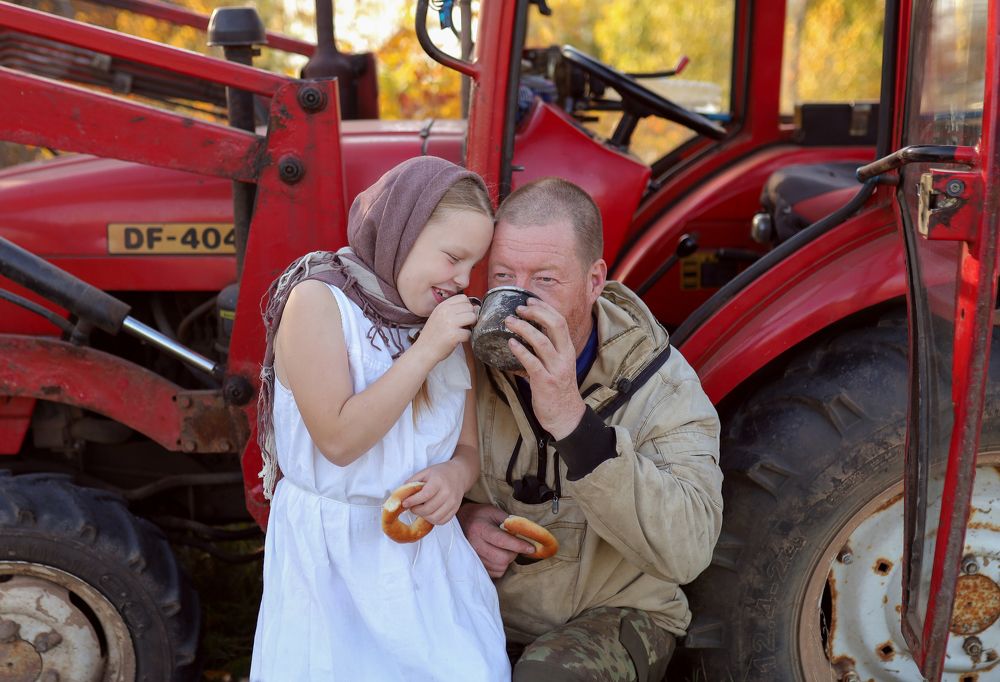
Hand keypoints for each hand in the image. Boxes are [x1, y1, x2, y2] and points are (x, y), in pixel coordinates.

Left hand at [401, 460, 474, 524]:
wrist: (459, 474)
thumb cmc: (440, 473)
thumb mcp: (426, 472)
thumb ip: (413, 481)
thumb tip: (401, 493)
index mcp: (439, 481)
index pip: (425, 495)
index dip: (412, 501)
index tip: (405, 503)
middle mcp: (448, 492)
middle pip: (429, 509)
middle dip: (416, 510)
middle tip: (412, 507)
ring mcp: (453, 502)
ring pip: (435, 517)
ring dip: (424, 516)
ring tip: (420, 510)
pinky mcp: (455, 509)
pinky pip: (442, 521)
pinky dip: (433, 520)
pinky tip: (429, 513)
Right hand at [412, 295, 476, 364]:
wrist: (423, 350)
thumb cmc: (433, 335)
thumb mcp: (439, 317)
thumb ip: (455, 310)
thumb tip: (476, 307)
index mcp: (442, 306)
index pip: (463, 298)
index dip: (466, 307)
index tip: (463, 315)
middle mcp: (446, 312)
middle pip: (470, 307)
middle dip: (470, 316)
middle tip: (464, 325)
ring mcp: (450, 323)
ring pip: (472, 317)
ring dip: (470, 326)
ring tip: (462, 331)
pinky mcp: (454, 335)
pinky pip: (469, 333)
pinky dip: (466, 338)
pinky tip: (459, 340)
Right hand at [457, 503, 535, 577]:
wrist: (460, 522)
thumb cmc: (480, 515)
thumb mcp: (494, 512)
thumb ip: (510, 521)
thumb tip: (527, 533)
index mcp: (480, 528)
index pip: (502, 541)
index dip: (519, 545)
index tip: (531, 548)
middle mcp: (474, 544)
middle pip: (502, 558)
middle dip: (514, 553)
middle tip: (515, 546)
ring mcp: (472, 557)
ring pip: (499, 567)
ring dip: (508, 560)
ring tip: (505, 549)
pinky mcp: (474, 566)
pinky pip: (495, 573)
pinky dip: (501, 566)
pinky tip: (498, 555)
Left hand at [505, 298, 585, 439]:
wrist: (566, 416)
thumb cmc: (558, 389)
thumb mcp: (557, 365)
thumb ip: (547, 350)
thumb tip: (527, 334)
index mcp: (567, 350)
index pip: (560, 321)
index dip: (544, 308)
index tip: (529, 301)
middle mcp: (564, 356)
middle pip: (555, 325)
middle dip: (536, 312)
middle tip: (519, 308)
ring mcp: (556, 369)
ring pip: (542, 341)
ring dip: (524, 328)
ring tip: (509, 322)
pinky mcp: (545, 382)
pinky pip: (532, 362)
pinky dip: (520, 350)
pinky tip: (510, 343)